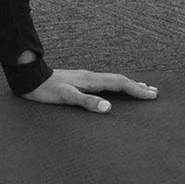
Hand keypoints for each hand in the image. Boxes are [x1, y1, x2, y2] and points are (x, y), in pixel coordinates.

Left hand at [23, 68, 157, 113]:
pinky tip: (114, 88)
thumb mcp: (66, 97)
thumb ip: (87, 102)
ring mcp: (86, 77)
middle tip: (154, 92)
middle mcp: (91, 76)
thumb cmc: (46, 90)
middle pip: (119, 80)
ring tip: (141, 87)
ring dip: (129, 84)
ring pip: (113, 80)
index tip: (151, 96)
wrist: (31, 78)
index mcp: (91, 80)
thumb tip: (108, 107)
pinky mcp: (81, 80)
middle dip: (137, 86)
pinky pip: (105, 81)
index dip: (136, 90)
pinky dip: (117, 85)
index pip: (119, 84)